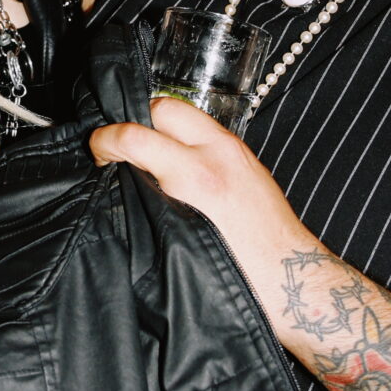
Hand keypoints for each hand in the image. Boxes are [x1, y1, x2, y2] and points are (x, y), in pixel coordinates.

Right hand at [90, 96, 319, 318]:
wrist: (291, 282)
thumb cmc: (240, 277)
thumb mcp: (177, 243)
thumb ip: (143, 202)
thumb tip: (116, 182)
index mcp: (196, 176)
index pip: (134, 135)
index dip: (105, 141)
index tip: (98, 153)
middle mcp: (219, 155)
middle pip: (163, 107)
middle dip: (137, 120)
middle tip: (123, 148)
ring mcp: (237, 153)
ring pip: (189, 116)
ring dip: (163, 128)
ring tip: (150, 157)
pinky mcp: (249, 160)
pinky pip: (208, 133)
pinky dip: (187, 140)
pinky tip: (179, 168)